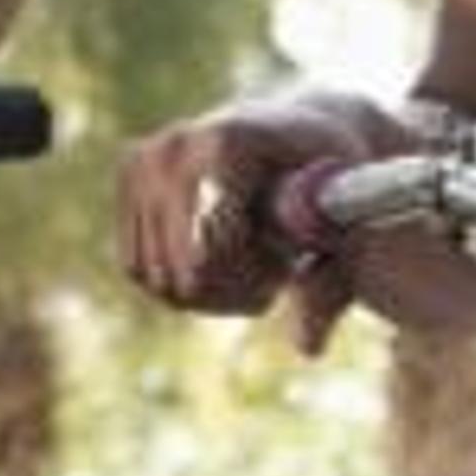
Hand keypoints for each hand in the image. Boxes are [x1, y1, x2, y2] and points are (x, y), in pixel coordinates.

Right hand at [118, 96, 393, 356]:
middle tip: (275, 265)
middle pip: (182, 275)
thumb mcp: (347, 229)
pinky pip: (137, 267)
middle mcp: (175, 145)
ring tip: (253, 255)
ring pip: (157, 279)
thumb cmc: (332, 178)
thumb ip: (330, 284)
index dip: (253, 278)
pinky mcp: (128, 172)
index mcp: (227, 144)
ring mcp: (144, 157)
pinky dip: (178, 280)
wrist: (300, 126)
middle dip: (232, 290)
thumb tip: (307, 349)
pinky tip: (218, 253)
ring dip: (208, 290)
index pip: (211, 259)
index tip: (290, 261)